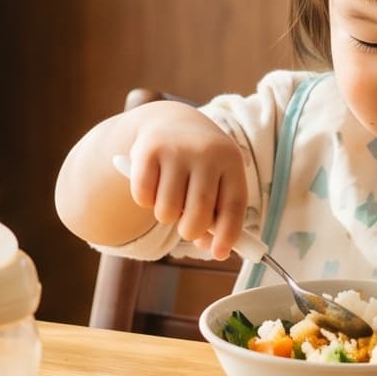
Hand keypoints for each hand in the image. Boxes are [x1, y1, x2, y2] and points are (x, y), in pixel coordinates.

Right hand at [121, 105, 250, 257]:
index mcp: (231, 160)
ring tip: (170, 198)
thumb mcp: (216, 180)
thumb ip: (218, 215)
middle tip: (187, 228)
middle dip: (191, 231)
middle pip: (199, 214)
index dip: (228, 234)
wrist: (171, 121)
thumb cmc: (200, 164)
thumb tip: (213, 249)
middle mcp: (206, 152)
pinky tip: (153, 184)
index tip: (219, 254)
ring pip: (168, 211)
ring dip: (166, 216)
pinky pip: (143, 197)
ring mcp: (176, 149)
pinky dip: (145, 201)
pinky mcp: (148, 150)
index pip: (233, 205)